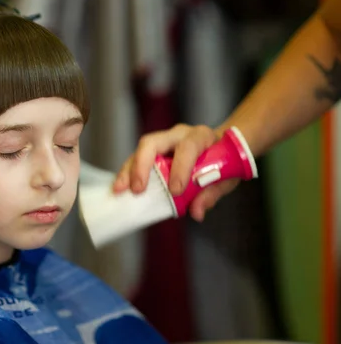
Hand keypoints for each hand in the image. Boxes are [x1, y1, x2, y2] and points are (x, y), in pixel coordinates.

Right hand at [112, 124, 239, 220]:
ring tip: (120, 190)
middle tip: (138, 189)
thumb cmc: (223, 162)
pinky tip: (120, 188)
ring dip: (128, 171)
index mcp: (200, 137)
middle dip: (142, 165)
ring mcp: (162, 142)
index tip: (175, 190)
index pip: (188, 147)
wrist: (221, 150)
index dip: (180, 168)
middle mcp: (177, 135)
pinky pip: (135, 160)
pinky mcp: (151, 153)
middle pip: (153, 143)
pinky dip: (127, 174)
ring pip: (140, 151)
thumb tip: (196, 212)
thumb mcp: (225, 178)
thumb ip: (211, 193)